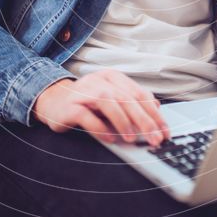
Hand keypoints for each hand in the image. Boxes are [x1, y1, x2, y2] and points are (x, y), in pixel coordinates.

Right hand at [31, 69, 170, 146]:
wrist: (53, 101)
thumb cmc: (86, 102)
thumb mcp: (111, 98)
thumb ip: (130, 101)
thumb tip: (156, 109)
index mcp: (113, 77)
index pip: (139, 94)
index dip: (154, 113)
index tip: (164, 131)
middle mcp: (100, 81)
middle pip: (127, 98)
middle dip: (144, 120)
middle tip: (154, 138)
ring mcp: (84, 92)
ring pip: (109, 103)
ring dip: (123, 122)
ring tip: (132, 139)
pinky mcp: (70, 106)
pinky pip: (88, 117)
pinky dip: (100, 128)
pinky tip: (109, 138)